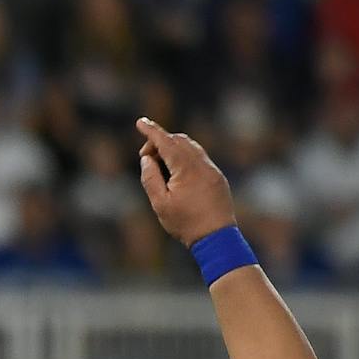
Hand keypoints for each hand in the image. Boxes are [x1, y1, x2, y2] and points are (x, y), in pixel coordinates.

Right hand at [135, 117, 236, 245]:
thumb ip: (150, 178)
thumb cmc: (185, 223)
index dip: (152, 131)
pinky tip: (177, 173)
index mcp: (186, 169)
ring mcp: (212, 169)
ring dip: (173, 149)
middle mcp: (202, 164)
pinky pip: (200, 157)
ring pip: (191, 147)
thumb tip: (147, 159)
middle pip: (179, 140)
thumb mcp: (159, 203)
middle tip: (146, 158)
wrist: (216, 237)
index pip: (166, 142)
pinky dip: (185, 157)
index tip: (140, 122)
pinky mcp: (217, 177)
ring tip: (160, 166)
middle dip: (160, 142)